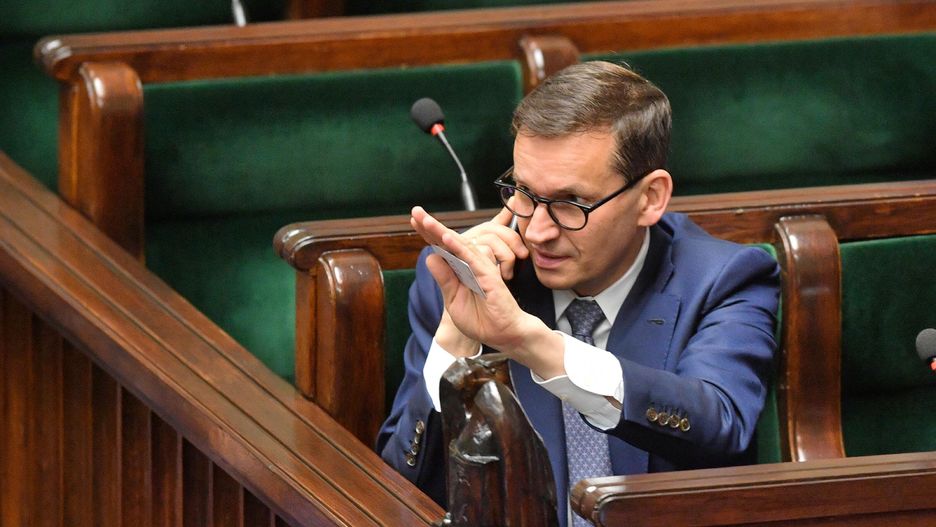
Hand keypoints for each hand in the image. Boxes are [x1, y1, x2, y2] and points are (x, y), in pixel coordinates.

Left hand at [411, 206, 564, 376]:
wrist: (505, 335)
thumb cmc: (483, 319)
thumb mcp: (454, 301)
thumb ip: (444, 280)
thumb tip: (430, 257)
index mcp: (459, 271)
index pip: (442, 249)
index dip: (429, 234)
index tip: (415, 219)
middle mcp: (469, 265)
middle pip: (449, 241)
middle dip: (432, 226)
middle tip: (416, 211)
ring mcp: (479, 269)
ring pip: (460, 245)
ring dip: (442, 232)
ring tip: (426, 220)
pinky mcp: (489, 276)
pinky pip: (473, 259)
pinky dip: (459, 248)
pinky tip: (447, 239)